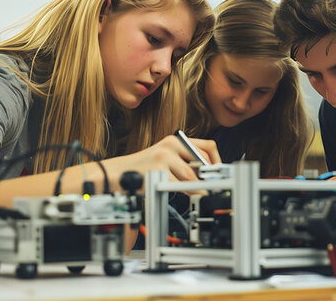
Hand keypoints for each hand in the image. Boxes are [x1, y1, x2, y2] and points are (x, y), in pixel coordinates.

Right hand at [102, 135, 220, 183]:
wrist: (118, 173)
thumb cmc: (143, 168)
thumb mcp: (165, 158)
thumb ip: (185, 161)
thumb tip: (208, 173)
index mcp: (175, 140)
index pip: (207, 146)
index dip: (216, 161)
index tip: (217, 172)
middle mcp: (171, 144)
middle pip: (202, 160)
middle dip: (207, 176)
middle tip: (210, 186)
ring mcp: (164, 156)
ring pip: (191, 175)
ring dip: (195, 187)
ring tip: (194, 192)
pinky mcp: (158, 170)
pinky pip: (180, 184)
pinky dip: (184, 191)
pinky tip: (182, 193)